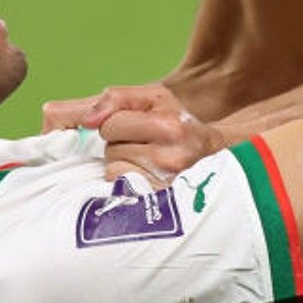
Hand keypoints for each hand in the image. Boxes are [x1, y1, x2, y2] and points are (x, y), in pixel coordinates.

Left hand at [52, 84, 222, 185]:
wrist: (214, 156)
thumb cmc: (177, 123)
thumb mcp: (153, 98)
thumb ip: (115, 98)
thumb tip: (87, 120)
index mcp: (167, 125)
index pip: (108, 125)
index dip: (117, 124)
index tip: (136, 126)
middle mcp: (170, 157)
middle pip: (110, 151)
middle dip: (120, 145)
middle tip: (146, 144)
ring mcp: (165, 186)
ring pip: (113, 172)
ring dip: (123, 165)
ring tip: (148, 161)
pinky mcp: (159, 205)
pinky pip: (121, 191)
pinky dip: (128, 183)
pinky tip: (146, 177)